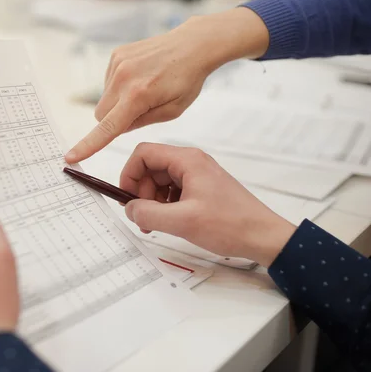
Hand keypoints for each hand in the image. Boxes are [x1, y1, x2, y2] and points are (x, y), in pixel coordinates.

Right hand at [65, 7, 269, 162]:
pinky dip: (119, 86)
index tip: (70, 157)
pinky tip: (140, 78)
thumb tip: (117, 127)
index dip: (87, 145)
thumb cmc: (187, 79)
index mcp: (138, 96)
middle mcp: (123, 78)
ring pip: (103, 99)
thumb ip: (141, 123)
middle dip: (112, 121)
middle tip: (138, 112)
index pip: (107, 128)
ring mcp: (118, 63)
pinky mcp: (117, 55)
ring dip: (117, 102)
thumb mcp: (172, 111)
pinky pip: (108, 82)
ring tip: (143, 90)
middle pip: (100, 115)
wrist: (193, 44)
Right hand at [119, 143, 295, 266]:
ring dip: (152, 201)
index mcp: (187, 160)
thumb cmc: (230, 225)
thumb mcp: (182, 221)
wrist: (263, 237)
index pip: (144, 154)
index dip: (129, 174)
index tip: (127, 198)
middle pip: (151, 168)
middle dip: (141, 192)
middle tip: (142, 217)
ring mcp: (198, 175)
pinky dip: (165, 205)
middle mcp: (191, 162)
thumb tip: (129, 209)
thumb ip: (148, 213)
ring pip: (160, 180)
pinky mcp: (202, 188)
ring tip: (156, 224)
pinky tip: (170, 222)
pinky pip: (173, 190)